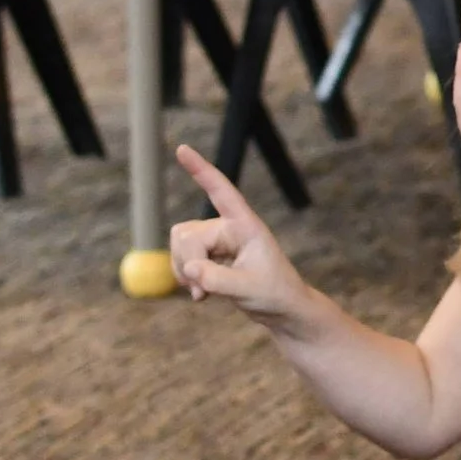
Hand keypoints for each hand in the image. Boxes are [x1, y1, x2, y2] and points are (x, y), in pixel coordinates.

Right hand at [169, 145, 315, 325]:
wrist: (281, 310)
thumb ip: (217, 279)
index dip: (201, 170)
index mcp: (245, 225)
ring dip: (183, 270)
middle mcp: (228, 228)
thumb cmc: (274, 293)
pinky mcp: (209, 257)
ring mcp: (217, 242)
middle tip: (201, 289)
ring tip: (203, 292)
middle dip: (187, 261)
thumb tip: (189, 269)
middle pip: (187, 233)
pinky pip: (181, 258)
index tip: (182, 149)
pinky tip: (201, 294)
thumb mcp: (247, 289)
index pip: (222, 192)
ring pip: (179, 244)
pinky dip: (184, 277)